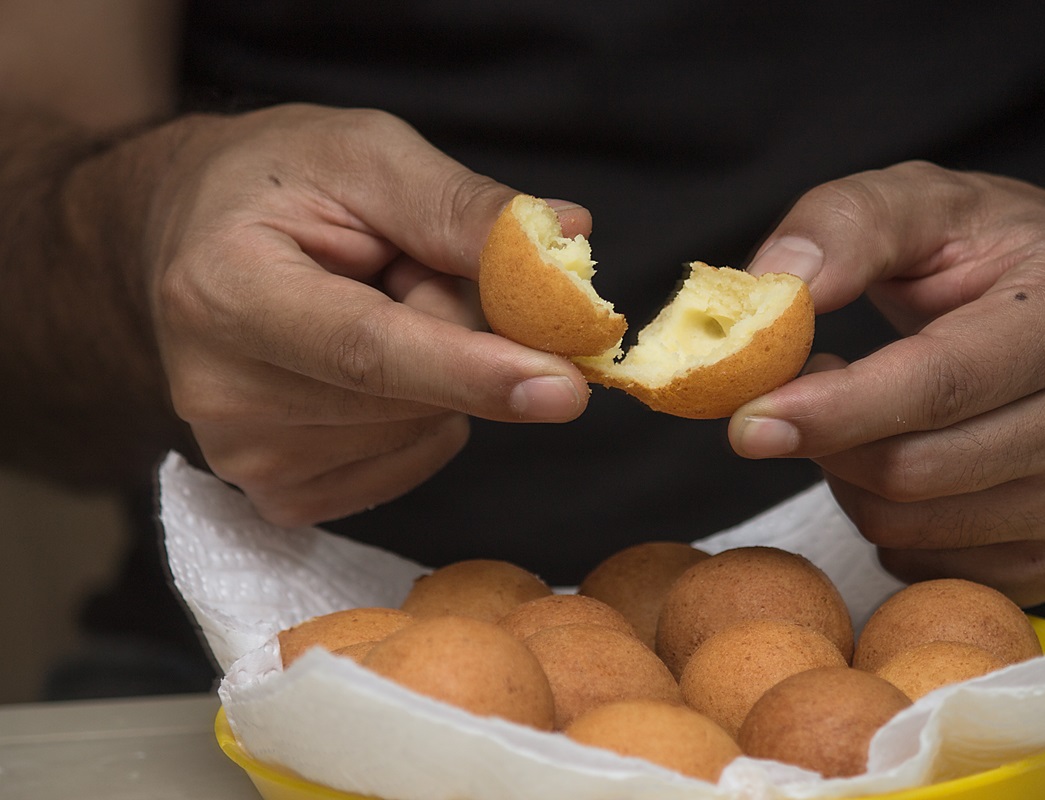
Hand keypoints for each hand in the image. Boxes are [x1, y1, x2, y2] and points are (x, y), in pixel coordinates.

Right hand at [146, 104, 589, 525]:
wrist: (193, 239)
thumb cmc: (281, 185)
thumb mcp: (366, 154)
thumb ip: (460, 205)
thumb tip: (567, 239)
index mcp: (223, 291)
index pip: (366, 351)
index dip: (472, 370)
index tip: (564, 386)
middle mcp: (220, 391)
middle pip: (411, 396)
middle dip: (464, 336)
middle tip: (415, 270)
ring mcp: (244, 457)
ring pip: (422, 429)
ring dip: (440, 370)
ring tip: (370, 310)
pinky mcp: (279, 493)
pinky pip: (410, 462)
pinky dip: (423, 413)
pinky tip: (368, 368)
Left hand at [729, 161, 1044, 604]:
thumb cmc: (999, 257)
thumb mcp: (927, 201)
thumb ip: (843, 224)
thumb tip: (773, 284)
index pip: (940, 383)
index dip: (835, 410)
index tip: (749, 420)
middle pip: (912, 471)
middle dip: (824, 441)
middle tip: (800, 394)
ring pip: (908, 528)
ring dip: (848, 480)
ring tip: (862, 419)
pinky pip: (929, 569)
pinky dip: (887, 527)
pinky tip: (903, 464)